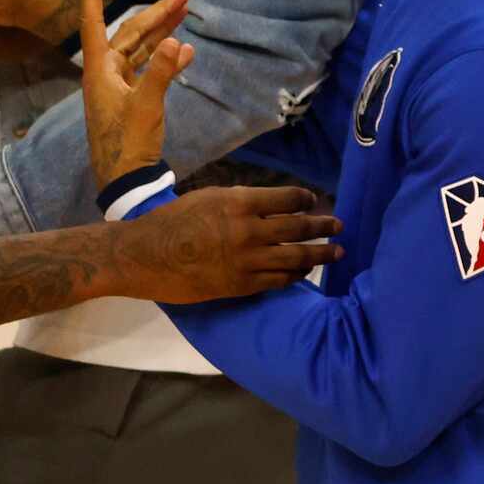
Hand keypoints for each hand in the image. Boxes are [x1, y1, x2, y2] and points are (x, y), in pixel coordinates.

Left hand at [77, 0, 191, 183]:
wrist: (125, 179)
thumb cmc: (127, 143)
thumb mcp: (146, 107)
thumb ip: (161, 73)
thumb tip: (175, 41)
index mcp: (100, 69)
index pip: (94, 22)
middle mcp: (107, 72)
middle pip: (130, 33)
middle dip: (157, 13)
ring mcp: (120, 85)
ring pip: (143, 49)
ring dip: (163, 32)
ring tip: (187, 11)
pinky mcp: (133, 99)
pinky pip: (150, 70)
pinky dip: (167, 60)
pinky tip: (186, 52)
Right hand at [113, 184, 343, 302]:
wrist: (145, 255)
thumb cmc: (172, 222)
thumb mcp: (207, 198)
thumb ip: (240, 203)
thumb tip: (268, 207)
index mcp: (239, 203)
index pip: (288, 199)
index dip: (305, 200)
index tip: (313, 202)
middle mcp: (249, 230)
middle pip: (299, 229)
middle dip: (324, 227)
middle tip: (339, 226)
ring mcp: (247, 260)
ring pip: (296, 258)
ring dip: (320, 255)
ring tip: (336, 253)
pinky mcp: (242, 285)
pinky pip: (279, 280)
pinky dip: (296, 275)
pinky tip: (304, 271)